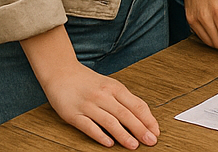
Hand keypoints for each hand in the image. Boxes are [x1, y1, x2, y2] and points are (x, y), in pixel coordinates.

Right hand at [19, 26, 158, 148]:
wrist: (62, 73)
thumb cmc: (88, 82)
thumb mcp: (109, 85)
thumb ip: (124, 99)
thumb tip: (142, 117)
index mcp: (115, 88)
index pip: (136, 105)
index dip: (148, 119)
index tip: (155, 131)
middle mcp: (103, 96)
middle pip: (126, 114)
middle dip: (140, 129)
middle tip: (151, 141)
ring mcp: (88, 105)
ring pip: (109, 121)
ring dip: (123, 135)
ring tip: (133, 146)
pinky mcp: (74, 114)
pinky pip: (89, 126)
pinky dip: (100, 135)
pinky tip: (109, 143)